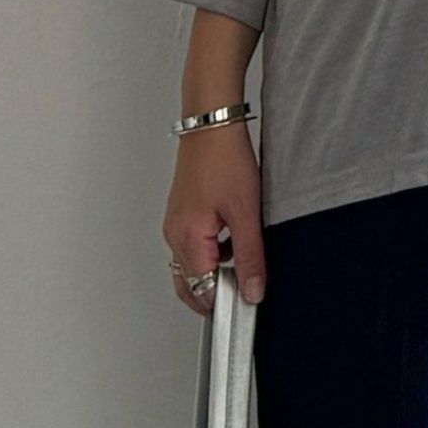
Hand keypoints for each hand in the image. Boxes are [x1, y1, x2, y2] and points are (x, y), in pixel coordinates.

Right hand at [162, 120, 266, 314]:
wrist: (212, 125)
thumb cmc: (224, 159)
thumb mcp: (246, 213)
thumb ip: (249, 256)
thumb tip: (252, 291)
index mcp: (186, 239)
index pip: (200, 291)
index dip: (223, 301)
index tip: (246, 302)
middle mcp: (175, 235)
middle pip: (190, 284)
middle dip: (216, 293)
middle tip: (245, 289)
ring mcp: (176, 224)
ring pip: (192, 265)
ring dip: (215, 271)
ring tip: (244, 258)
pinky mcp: (183, 213)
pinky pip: (194, 245)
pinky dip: (213, 252)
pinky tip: (235, 238)